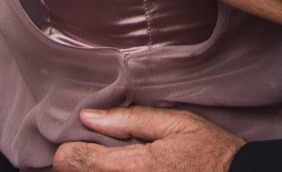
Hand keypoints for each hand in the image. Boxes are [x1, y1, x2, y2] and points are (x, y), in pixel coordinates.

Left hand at [55, 107, 243, 171]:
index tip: (80, 141)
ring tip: (119, 163)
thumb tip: (88, 116)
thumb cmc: (210, 152)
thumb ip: (130, 120)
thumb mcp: (176, 123)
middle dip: (83, 162)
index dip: (71, 148)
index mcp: (134, 168)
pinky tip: (128, 171)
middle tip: (103, 151)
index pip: (73, 162)